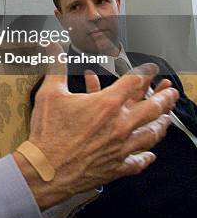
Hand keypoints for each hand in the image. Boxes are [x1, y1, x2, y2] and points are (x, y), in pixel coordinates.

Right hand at [13, 45, 178, 208]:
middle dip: (164, 98)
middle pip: (152, 109)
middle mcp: (120, 125)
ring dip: (161, 125)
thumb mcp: (50, 93)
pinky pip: (138, 161)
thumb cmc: (48, 132)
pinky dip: (146, 157)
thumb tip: (53, 47)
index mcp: (106, 104)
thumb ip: (56, 67)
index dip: (145, 73)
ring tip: (167, 120)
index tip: (151, 69)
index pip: (134, 82)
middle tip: (171, 92)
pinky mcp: (116, 166)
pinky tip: (150, 155)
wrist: (45, 170)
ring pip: (150, 135)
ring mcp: (121, 147)